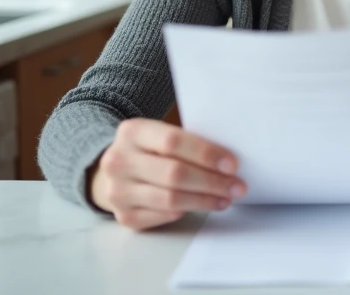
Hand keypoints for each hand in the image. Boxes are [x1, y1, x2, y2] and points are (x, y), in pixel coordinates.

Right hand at [89, 118, 247, 230]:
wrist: (113, 172)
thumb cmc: (148, 151)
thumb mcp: (158, 135)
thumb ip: (186, 142)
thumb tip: (227, 159)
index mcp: (132, 132)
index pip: (172, 141)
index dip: (205, 153)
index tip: (232, 164)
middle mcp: (119, 161)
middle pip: (174, 174)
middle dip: (212, 181)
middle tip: (237, 186)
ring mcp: (118, 191)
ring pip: (171, 199)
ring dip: (205, 200)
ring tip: (226, 198)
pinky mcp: (125, 216)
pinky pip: (164, 215)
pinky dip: (189, 211)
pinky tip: (205, 205)